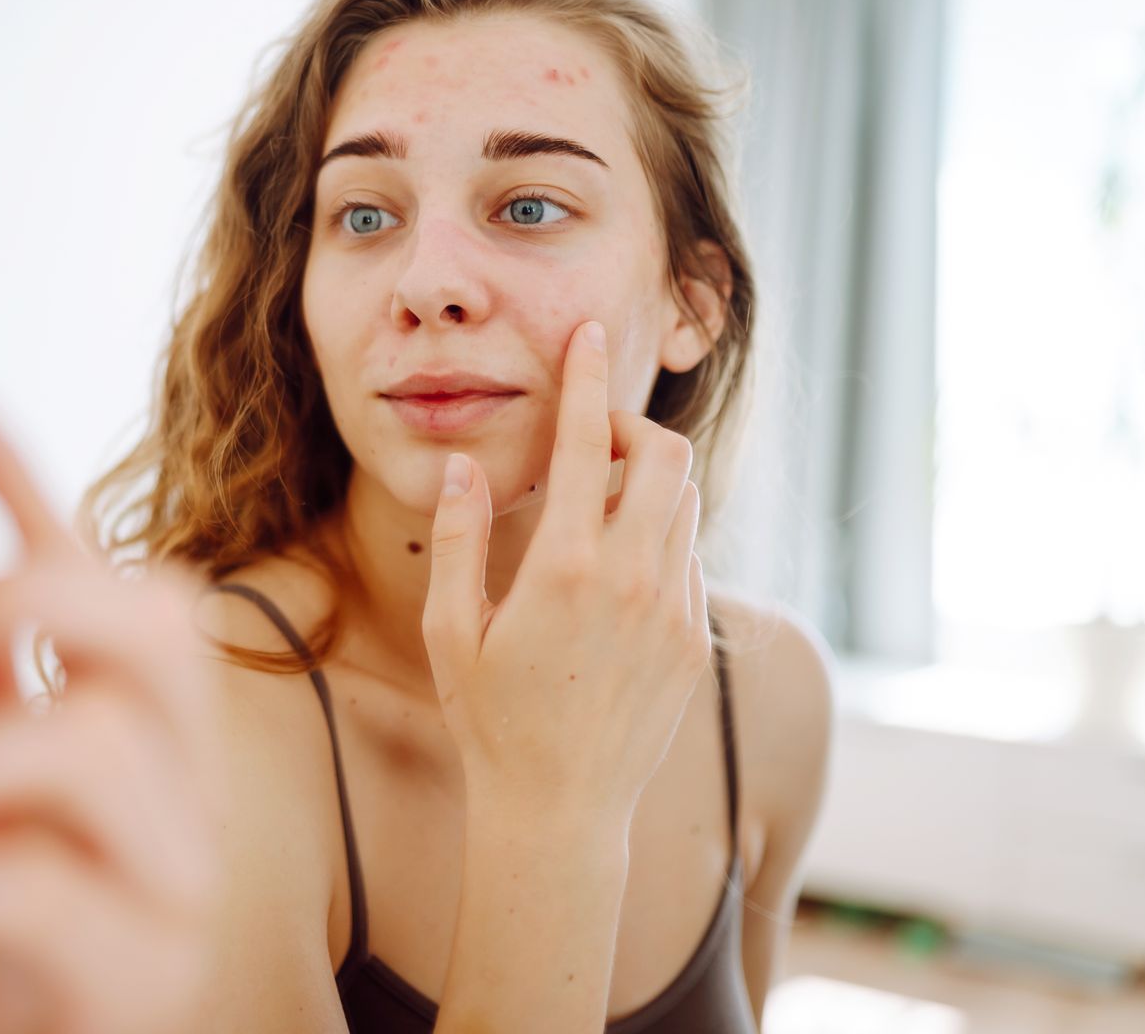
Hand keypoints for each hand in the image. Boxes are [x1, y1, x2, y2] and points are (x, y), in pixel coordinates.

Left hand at [0, 412, 217, 1033]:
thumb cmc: (31, 932)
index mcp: (159, 735)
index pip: (117, 581)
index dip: (36, 494)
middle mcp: (191, 791)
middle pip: (156, 629)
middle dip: (28, 600)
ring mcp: (177, 880)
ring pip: (99, 747)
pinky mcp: (140, 972)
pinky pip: (44, 889)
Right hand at [419, 320, 711, 820]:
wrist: (559, 809)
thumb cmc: (490, 719)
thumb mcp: (452, 630)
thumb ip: (461, 539)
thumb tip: (464, 467)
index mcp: (568, 569)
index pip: (587, 443)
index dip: (586, 379)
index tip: (588, 336)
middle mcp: (634, 580)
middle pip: (666, 457)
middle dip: (631, 428)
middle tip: (588, 446)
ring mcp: (673, 611)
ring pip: (685, 504)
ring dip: (647, 482)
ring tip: (594, 507)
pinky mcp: (692, 641)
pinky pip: (688, 557)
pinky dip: (659, 535)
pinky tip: (613, 569)